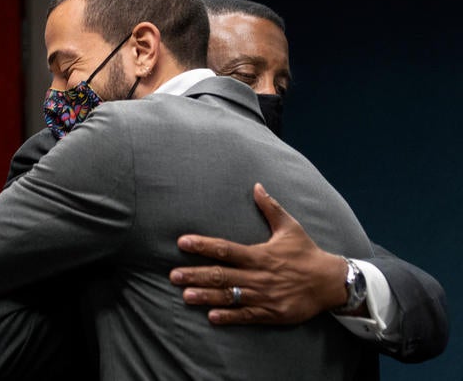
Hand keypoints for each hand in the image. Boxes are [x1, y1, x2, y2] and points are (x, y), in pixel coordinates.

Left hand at [169, 183, 348, 324]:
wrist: (330, 282)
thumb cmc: (306, 252)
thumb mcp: (289, 227)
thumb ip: (270, 207)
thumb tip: (256, 186)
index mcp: (259, 254)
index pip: (225, 249)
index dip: (203, 245)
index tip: (182, 242)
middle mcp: (259, 275)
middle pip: (221, 275)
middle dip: (196, 274)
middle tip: (173, 275)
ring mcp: (264, 296)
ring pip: (230, 296)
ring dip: (206, 296)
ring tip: (185, 295)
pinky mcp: (271, 313)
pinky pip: (246, 316)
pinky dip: (229, 317)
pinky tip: (211, 317)